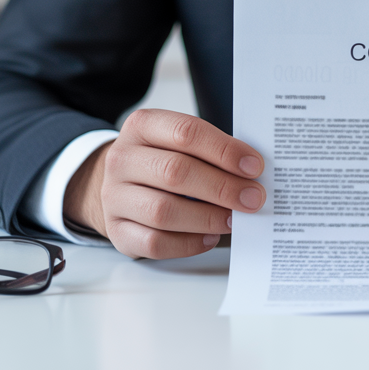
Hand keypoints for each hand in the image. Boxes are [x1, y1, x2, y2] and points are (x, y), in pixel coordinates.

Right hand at [64, 109, 265, 258]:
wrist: (122, 184)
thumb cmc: (164, 160)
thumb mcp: (181, 143)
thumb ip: (212, 151)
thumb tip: (253, 173)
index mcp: (142, 126)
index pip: (186, 132)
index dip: (224, 150)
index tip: (254, 166)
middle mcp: (122, 159)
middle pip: (175, 172)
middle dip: (222, 187)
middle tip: (252, 198)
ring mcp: (114, 196)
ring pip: (163, 211)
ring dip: (207, 218)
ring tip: (233, 219)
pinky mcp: (117, 231)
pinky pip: (154, 243)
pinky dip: (188, 243)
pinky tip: (210, 237)